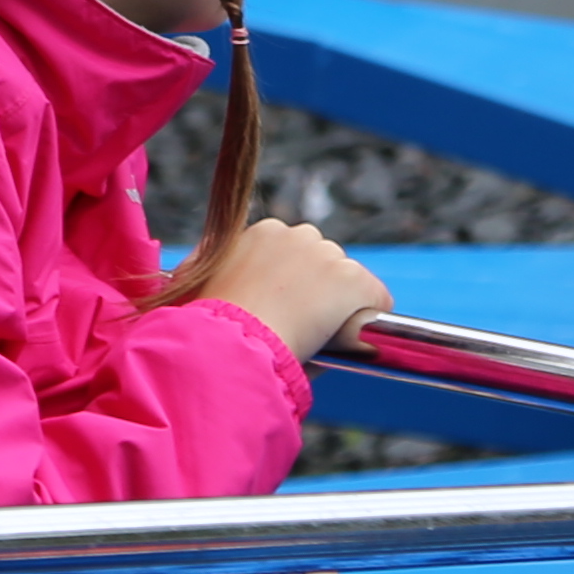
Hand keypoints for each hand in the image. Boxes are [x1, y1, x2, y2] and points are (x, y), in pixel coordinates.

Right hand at [206, 220, 390, 363]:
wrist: (231, 340)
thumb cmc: (207, 322)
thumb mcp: (196, 286)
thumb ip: (211, 275)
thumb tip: (209, 279)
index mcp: (263, 232)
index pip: (294, 253)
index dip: (290, 284)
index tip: (280, 308)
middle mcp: (298, 234)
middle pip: (323, 262)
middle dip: (316, 289)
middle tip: (298, 324)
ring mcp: (329, 256)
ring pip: (348, 281)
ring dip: (339, 306)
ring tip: (316, 336)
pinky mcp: (353, 280)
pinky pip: (377, 300)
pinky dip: (367, 320)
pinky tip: (349, 339)